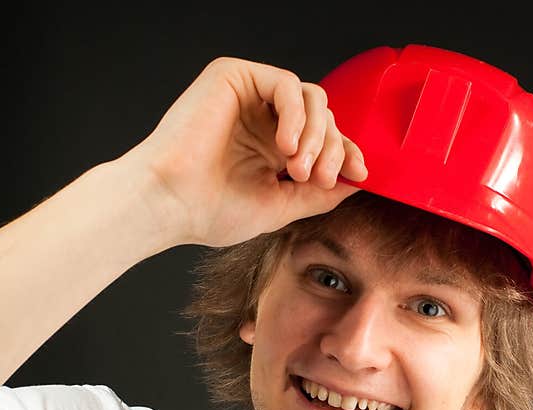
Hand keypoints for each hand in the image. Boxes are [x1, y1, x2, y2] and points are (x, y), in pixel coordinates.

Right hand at [120, 56, 367, 247]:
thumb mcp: (280, 206)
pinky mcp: (234, 76)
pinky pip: (286, 84)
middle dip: (330, 149)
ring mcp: (249, 97)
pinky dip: (295, 115)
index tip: (361, 174)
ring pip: (311, 98)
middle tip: (319, 179)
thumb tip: (355, 181)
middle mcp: (262, 118)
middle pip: (323, 116)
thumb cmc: (211, 211)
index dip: (345, 152)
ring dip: (315, 135)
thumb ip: (319, 193)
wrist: (171, 204)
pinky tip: (285, 146)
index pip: (323, 138)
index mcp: (271, 147)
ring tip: (298, 169)